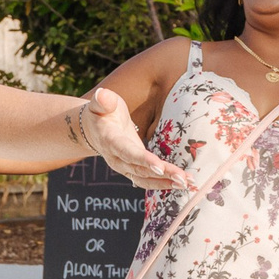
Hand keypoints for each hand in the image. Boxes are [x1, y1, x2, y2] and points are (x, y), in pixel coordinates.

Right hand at [77, 87, 192, 191]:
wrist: (92, 130)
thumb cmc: (101, 113)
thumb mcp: (99, 103)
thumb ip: (103, 100)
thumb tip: (102, 95)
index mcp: (110, 141)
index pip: (128, 152)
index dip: (144, 160)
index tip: (160, 167)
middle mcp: (117, 159)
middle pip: (140, 170)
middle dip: (162, 175)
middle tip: (182, 179)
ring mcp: (124, 167)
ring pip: (145, 179)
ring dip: (166, 183)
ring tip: (186, 183)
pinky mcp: (133, 170)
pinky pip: (148, 180)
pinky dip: (164, 183)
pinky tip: (182, 183)